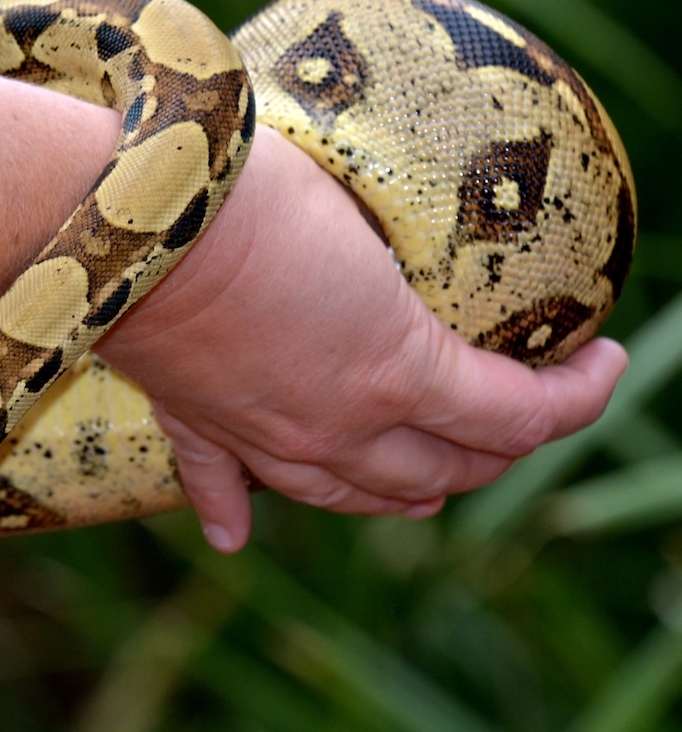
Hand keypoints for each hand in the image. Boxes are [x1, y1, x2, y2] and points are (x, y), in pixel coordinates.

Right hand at [97, 126, 627, 551]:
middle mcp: (336, 425)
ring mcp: (265, 435)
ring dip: (404, 496)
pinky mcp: (198, 423)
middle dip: (498, 454)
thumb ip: (404, 279)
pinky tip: (239, 538)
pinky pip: (223, 487)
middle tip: (521, 415)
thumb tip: (416, 285)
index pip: (518, 417)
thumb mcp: (367, 220)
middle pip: (441, 472)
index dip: (580, 399)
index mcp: (394, 371)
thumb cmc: (251, 193)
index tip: (605, 363)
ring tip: (429, 485)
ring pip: (352, 496)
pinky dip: (237, 514)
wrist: (126, 220)